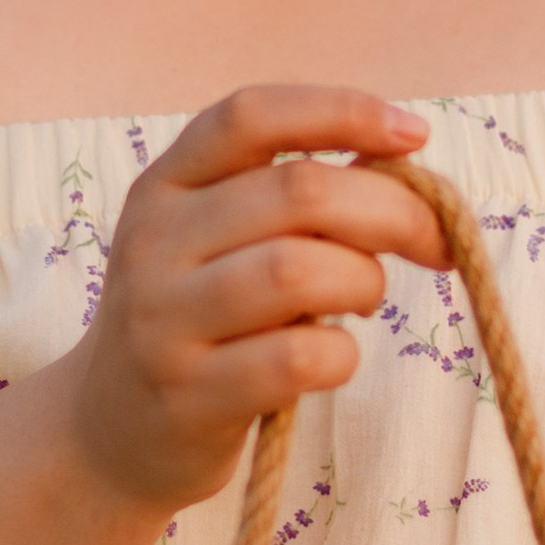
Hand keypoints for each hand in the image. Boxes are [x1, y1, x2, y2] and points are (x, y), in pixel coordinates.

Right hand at [59, 85, 448, 516]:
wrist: (110, 431)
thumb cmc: (199, 319)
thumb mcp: (218, 241)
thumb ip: (292, 198)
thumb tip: (403, 158)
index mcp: (166, 185)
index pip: (250, 117)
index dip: (340, 112)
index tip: (415, 134)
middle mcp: (154, 242)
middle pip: (299, 193)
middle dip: (393, 211)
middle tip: (433, 242)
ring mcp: (163, 321)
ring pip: (300, 271)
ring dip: (365, 282)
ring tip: (364, 301)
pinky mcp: (188, 396)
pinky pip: (298, 358)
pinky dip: (341, 353)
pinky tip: (332, 358)